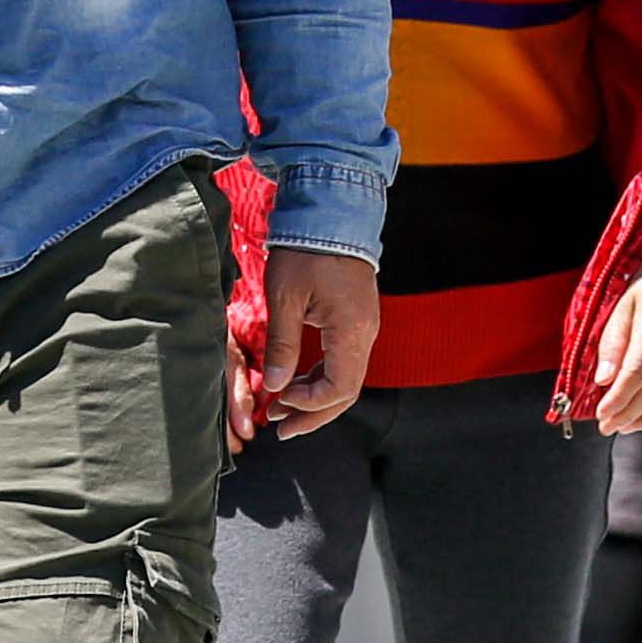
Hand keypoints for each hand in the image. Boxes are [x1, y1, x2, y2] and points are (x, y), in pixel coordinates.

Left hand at [258, 246, 381, 437]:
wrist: (332, 213)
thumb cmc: (306, 251)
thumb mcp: (284, 297)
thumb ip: (282, 345)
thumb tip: (276, 386)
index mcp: (351, 332)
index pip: (338, 389)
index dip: (308, 405)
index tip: (277, 402)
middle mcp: (365, 334)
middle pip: (346, 392)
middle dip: (314, 414)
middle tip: (282, 429)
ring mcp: (364, 327)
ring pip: (346, 378)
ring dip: (316, 398)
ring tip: (282, 409)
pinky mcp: (357, 320)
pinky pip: (344, 360)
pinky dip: (321, 377)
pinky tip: (296, 382)